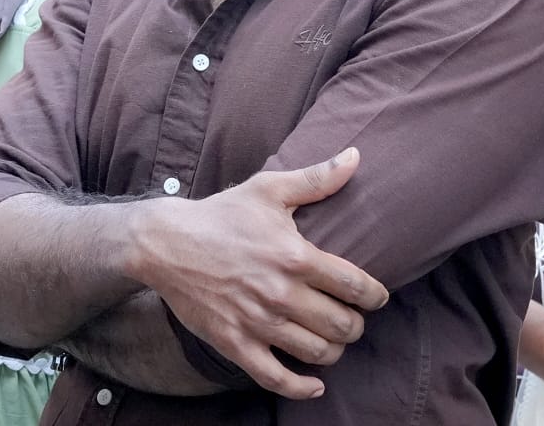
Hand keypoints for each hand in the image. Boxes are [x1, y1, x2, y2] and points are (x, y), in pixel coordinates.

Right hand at [134, 147, 388, 399]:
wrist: (165, 243)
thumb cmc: (221, 214)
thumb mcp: (269, 189)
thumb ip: (316, 178)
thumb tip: (355, 156)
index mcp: (295, 256)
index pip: (355, 286)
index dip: (375, 297)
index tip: (378, 298)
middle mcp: (281, 293)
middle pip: (343, 325)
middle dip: (356, 325)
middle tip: (352, 319)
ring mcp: (258, 322)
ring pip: (317, 353)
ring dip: (334, 351)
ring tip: (332, 340)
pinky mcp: (235, 343)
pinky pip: (276, 378)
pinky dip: (302, 387)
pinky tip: (315, 384)